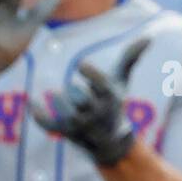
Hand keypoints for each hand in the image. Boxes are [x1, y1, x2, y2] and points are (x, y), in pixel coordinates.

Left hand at [30, 36, 149, 166]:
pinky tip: (33, 102)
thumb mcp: (121, 82)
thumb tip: (149, 37)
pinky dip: (38, 114)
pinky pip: (48, 124)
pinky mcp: (65, 134)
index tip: (80, 64)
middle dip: (75, 91)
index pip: (101, 85)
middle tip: (76, 92)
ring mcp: (80, 127)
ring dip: (60, 101)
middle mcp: (97, 115)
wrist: (109, 143)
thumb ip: (130, 59)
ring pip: (64, 110)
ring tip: (60, 96)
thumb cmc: (114, 105)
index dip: (90, 73)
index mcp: (110, 99)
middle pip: (80, 97)